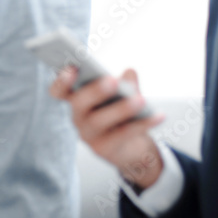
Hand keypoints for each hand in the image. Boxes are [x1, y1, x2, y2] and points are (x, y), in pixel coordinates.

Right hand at [49, 67, 165, 189]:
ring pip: (99, 121)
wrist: (128, 148)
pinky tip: (159, 115)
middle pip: (79, 104)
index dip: (61, 81)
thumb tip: (130, 72)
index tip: (72, 68)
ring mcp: (88, 135)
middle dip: (94, 91)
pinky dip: (143, 123)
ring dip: (120, 110)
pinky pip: (123, 134)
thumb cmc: (120, 114)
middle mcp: (77, 117)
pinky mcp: (103, 149)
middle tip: (112, 80)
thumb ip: (125, 83)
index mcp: (76, 98)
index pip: (58, 91)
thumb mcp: (123, 95)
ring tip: (140, 100)